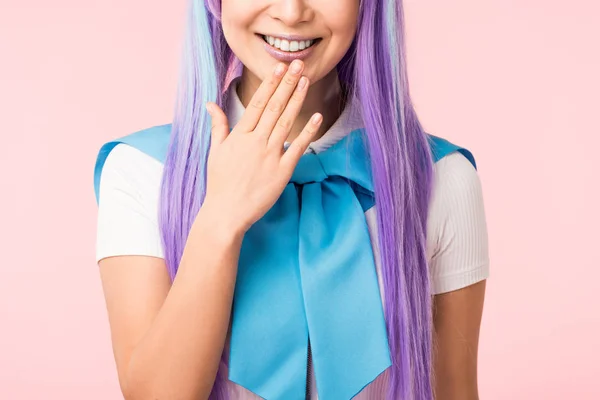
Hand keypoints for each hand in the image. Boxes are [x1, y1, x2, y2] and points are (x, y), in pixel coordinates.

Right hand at [202, 60, 322, 233]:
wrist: (226, 213)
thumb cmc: (220, 183)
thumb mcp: (216, 151)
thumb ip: (218, 126)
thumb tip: (211, 104)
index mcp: (240, 136)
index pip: (257, 104)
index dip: (270, 84)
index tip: (279, 68)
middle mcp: (255, 142)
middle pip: (274, 107)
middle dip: (287, 84)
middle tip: (299, 65)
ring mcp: (270, 156)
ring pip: (286, 122)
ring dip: (297, 100)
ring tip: (307, 81)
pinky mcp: (282, 171)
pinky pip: (298, 147)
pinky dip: (308, 132)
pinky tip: (317, 117)